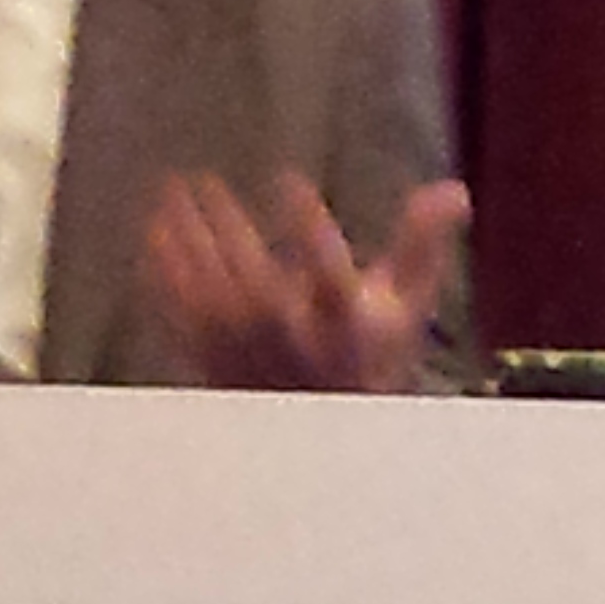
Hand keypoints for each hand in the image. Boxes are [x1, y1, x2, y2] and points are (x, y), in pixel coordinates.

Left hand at [145, 172, 468, 392]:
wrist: (331, 423)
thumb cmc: (372, 350)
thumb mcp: (408, 301)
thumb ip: (422, 243)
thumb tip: (452, 191)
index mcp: (343, 321)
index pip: (328, 272)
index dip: (308, 226)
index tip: (288, 179)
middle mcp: (292, 339)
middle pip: (254, 282)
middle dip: (226, 229)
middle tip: (202, 181)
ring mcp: (247, 354)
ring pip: (209, 295)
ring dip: (186, 242)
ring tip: (169, 194)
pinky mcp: (215, 363)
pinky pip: (181, 319)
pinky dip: (163, 277)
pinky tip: (152, 236)